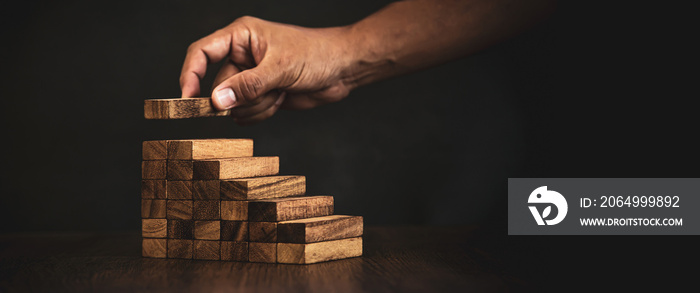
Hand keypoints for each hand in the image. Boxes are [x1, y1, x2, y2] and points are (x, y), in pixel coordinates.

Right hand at [180, 16, 353, 123]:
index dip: (190, 74)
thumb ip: (247, 86)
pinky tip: (281, 99)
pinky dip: (262, 113)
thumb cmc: (316, 55)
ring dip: (255, 106)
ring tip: (279, 92)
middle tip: (266, 92)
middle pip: (218, 86)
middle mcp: (242, 56)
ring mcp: (251, 77)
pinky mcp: (261, 94)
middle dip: (240, 97)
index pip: (202, 52)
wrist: (342, 69)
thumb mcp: (280, 68)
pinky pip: (247, 113)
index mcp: (241, 36)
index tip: (188, 98)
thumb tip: (217, 101)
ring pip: (233, 104)